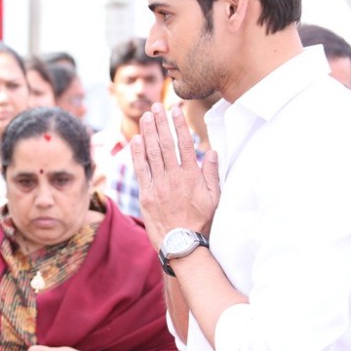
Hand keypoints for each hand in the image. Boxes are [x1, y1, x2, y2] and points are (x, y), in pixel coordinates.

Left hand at [130, 103, 219, 250]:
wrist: (183, 244)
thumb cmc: (202, 222)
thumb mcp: (215, 198)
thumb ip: (211, 173)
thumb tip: (210, 151)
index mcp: (192, 176)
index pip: (184, 144)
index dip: (178, 125)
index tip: (175, 109)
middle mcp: (174, 177)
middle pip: (165, 144)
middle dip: (160, 123)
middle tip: (156, 106)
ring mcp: (159, 185)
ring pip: (152, 153)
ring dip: (148, 133)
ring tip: (145, 116)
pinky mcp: (146, 195)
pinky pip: (140, 170)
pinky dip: (137, 154)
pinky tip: (136, 140)